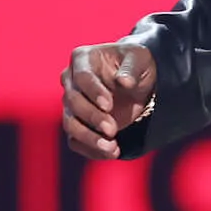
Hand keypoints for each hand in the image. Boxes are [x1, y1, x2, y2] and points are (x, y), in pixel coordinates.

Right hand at [61, 42, 156, 159]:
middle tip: (113, 129)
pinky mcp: (78, 123)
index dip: (93, 92)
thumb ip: (131, 68)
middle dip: (93, 117)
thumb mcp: (139, 58)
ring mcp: (72, 104)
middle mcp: (71, 81)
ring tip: (112, 148)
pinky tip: (110, 153)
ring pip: (70, 124)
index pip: (82, 77)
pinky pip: (76, 141)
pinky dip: (90, 149)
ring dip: (89, 138)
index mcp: (82, 59)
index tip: (109, 105)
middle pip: (73, 102)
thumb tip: (124, 82)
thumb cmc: (136, 63)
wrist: (138, 81)